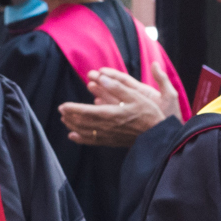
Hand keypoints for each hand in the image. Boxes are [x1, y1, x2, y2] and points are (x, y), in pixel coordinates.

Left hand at [59, 68, 177, 147]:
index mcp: (111, 114)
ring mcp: (109, 136)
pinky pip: (93, 141)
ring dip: (73, 126)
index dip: (73, 109)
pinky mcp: (112, 142)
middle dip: (70, 116)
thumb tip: (102, 78)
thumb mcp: (136, 96)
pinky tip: (73, 136)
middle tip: (61, 111)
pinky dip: (81, 139)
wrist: (158, 136)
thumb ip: (117, 87)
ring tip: (65, 120)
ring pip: (85, 132)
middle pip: (82, 122)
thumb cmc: (149, 114)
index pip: (86, 112)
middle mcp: (107, 126)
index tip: (63, 106)